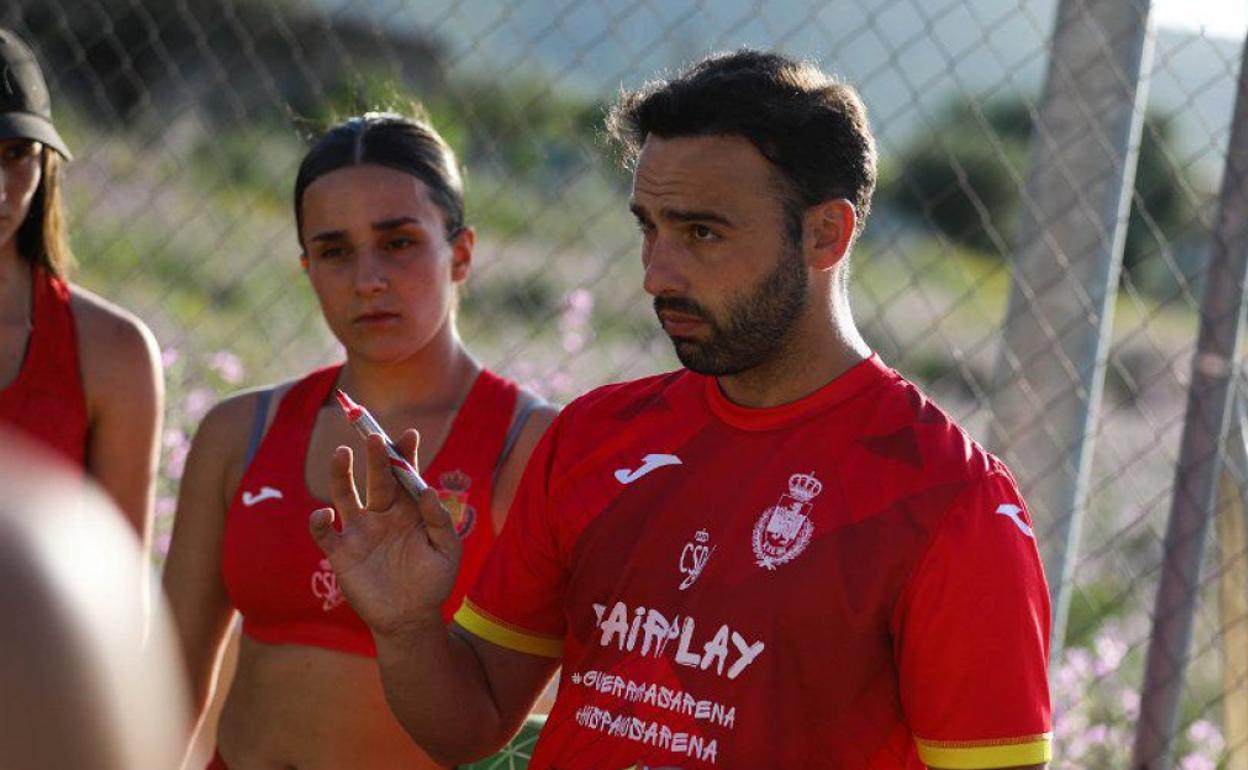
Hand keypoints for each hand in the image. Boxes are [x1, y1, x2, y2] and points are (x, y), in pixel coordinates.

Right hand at [309, 430, 460, 635]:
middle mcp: (382, 513)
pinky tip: (325, 514)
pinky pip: (326, 533)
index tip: (409, 434)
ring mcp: (360, 531)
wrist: (411, 619)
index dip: (405, 453)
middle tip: (374, 436)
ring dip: (341, 475)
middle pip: (376, 478)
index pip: (406, 474)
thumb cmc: (433, 582)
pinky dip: (320, 522)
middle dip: (375, 457)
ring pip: (345, 495)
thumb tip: (426, 490)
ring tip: (341, 454)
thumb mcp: (447, 551)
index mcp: (409, 509)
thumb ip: (439, 521)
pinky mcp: (342, 552)